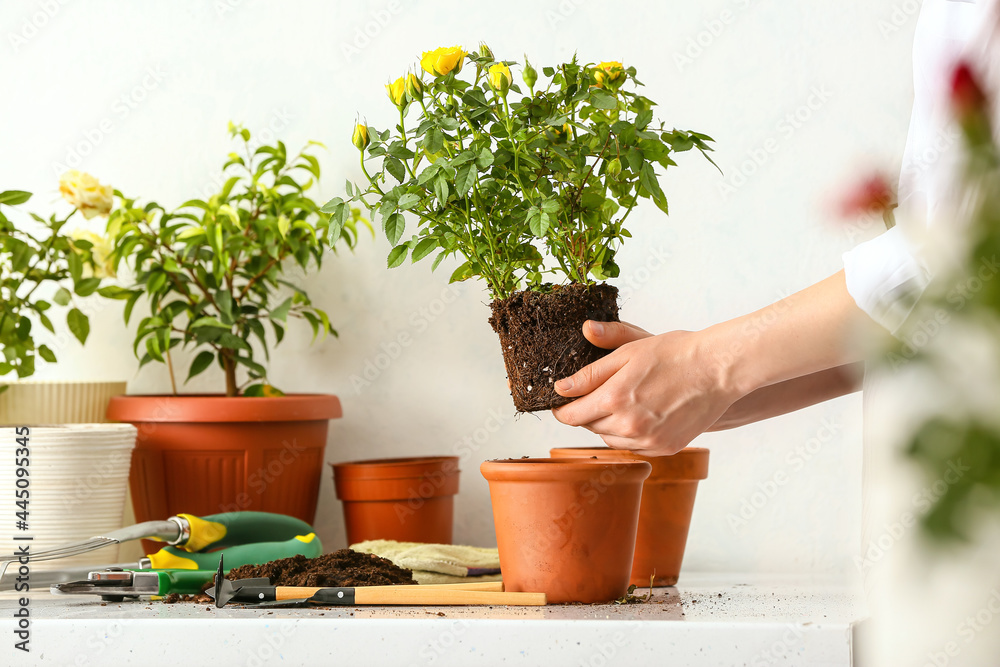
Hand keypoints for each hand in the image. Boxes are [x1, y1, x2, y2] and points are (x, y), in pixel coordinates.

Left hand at [551, 321, 740, 455]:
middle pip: (589, 427)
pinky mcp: (665, 448)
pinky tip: (641, 414)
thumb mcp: (627, 353)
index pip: (571, 416)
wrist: (717, 369)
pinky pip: (634, 447)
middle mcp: (629, 425)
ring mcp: (649, 441)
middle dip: (587, 412)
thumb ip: (590, 374)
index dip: (563, 409)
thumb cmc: (674, 354)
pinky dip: (629, 434)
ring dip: (607, 424)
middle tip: (598, 394)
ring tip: (623, 401)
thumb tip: (561, 388)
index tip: (562, 402)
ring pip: (610, 440)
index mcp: (615, 399)